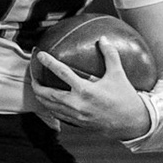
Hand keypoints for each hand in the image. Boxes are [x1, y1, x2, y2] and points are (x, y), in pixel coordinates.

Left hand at [30, 42, 152, 139]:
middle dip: (36, 83)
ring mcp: (75, 115)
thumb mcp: (118, 74)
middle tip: (32, 73)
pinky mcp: (76, 123)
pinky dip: (49, 106)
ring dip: (40, 96)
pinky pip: (57, 114)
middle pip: (47, 94)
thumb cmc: (125, 98)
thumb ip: (110, 55)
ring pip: (49, 106)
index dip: (48, 62)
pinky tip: (49, 100)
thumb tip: (103, 38)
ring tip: (36, 86)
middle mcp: (76, 104)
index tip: (39, 55)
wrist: (130, 123)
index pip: (61, 73)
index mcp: (85, 90)